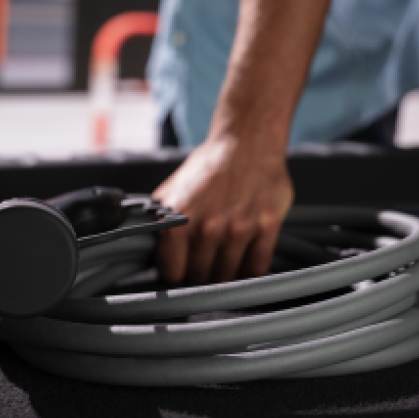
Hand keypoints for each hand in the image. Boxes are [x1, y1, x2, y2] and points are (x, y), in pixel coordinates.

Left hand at [153, 134, 292, 283]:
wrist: (247, 140)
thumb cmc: (211, 165)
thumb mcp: (173, 189)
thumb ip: (162, 220)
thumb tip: (150, 247)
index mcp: (179, 219)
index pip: (173, 272)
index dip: (176, 273)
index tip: (181, 271)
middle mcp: (208, 226)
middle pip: (201, 277)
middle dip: (201, 273)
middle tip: (204, 263)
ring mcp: (240, 228)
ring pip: (228, 276)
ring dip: (225, 274)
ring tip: (223, 261)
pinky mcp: (268, 226)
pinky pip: (258, 267)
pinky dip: (251, 272)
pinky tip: (245, 262)